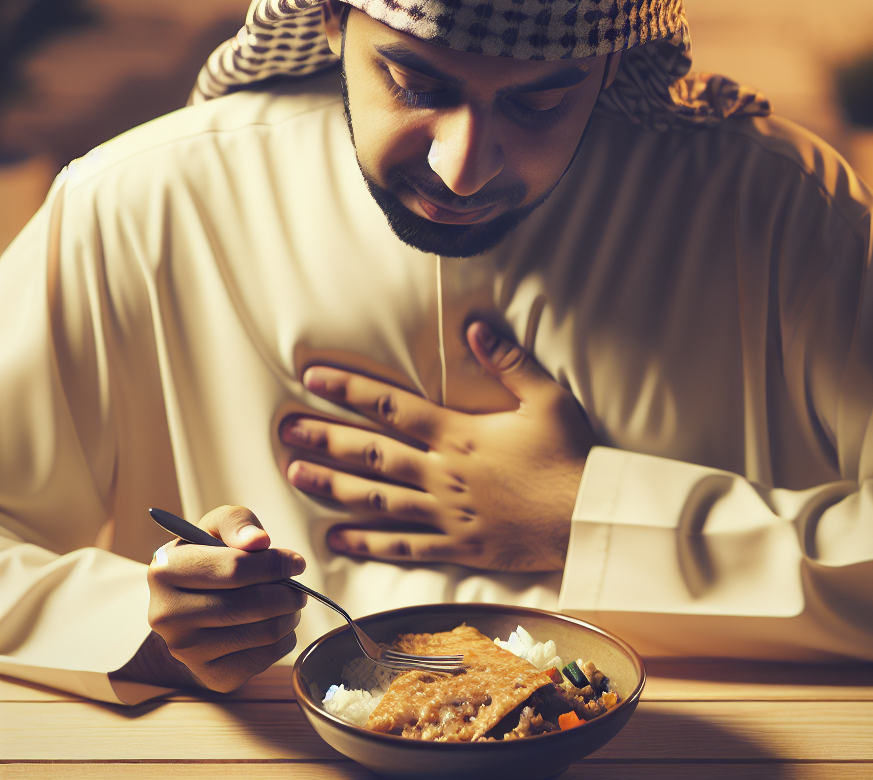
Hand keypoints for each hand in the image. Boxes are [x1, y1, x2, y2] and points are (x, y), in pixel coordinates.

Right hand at [114, 505, 306, 692]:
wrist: (189, 604)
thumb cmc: (209, 556)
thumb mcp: (217, 526)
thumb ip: (238, 523)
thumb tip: (259, 541)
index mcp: (165, 570)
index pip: (236, 569)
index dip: (275, 564)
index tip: (295, 562)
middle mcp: (166, 615)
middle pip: (252, 605)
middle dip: (288, 593)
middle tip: (297, 588)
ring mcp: (185, 650)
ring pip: (264, 633)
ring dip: (290, 616)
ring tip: (288, 603)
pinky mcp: (209, 676)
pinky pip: (265, 658)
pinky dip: (284, 639)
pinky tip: (274, 624)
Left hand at [281, 321, 592, 571]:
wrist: (587, 518)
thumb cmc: (569, 455)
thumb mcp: (546, 398)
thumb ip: (508, 361)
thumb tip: (473, 325)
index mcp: (458, 434)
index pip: (392, 406)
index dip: (350, 390)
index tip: (313, 379)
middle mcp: (442, 472)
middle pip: (371, 453)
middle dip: (324, 439)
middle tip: (285, 430)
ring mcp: (445, 513)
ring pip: (376, 498)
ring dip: (333, 486)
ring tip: (295, 476)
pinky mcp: (456, 546)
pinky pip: (402, 546)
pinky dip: (367, 543)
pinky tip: (336, 539)